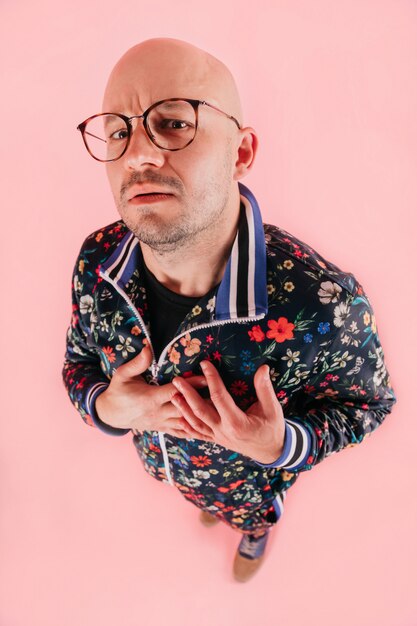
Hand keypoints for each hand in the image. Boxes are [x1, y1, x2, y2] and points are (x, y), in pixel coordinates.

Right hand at [95, 344, 213, 440]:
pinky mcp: (162, 429)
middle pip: (184, 408)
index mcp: (150, 399)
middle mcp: (158, 413)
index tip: (207, 378)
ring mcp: (161, 423)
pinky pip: (181, 432)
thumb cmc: (118, 391)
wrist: (110, 414)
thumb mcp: (122, 374)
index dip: (191, 385)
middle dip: (203, 402)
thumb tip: (147, 347)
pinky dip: (195, 430)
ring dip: (202, 417)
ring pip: (185, 423)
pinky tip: (209, 429)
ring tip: (220, 412)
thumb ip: (137, 363)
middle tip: (222, 396)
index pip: (175, 391)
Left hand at [170, 360, 285, 463]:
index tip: (204, 364)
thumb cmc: (272, 428)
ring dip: (183, 409)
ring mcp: (218, 437)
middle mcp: (223, 431)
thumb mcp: (272, 408)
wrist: (271, 452)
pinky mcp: (216, 441)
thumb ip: (264, 388)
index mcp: (236, 422)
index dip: (211, 378)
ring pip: (196, 423)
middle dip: (187, 394)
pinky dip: (187, 427)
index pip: (219, 396)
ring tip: (173, 395)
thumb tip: (263, 368)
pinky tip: (178, 418)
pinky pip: (198, 434)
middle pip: (201, 410)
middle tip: (177, 380)